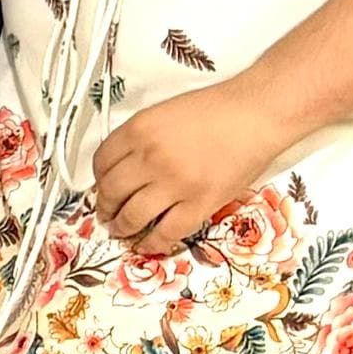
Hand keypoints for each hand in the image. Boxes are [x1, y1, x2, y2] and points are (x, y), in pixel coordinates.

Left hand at [87, 78, 294, 252]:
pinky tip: (147, 244)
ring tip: (120, 230)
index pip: (101, 162)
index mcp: (138, 130)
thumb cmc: (216, 109)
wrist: (255, 115)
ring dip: (121, 227)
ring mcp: (174, 184)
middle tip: (106, 213)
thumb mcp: (163, 113)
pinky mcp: (199, 204)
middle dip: (105, 206)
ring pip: (132, 216)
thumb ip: (139, 137)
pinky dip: (152, 242)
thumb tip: (122, 166)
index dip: (97, 179)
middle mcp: (150, 158)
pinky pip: (166, 232)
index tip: (101, 186)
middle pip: (111, 191)